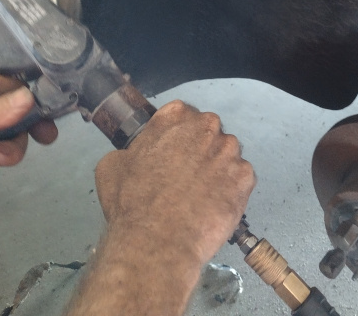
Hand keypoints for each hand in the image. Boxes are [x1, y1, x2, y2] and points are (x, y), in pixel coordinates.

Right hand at [95, 100, 255, 265]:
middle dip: (199, 152)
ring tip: (198, 196)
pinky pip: (240, 179)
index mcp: (175, 117)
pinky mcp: (245, 177)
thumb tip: (134, 156)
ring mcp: (230, 152)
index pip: (181, 116)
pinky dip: (230, 190)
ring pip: (226, 156)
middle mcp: (207, 127)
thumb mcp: (112, 166)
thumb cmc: (133, 205)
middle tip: (184, 177)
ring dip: (216, 170)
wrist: (157, 242)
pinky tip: (212, 205)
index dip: (176, 137)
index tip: (172, 153)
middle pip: (208, 134)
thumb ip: (131, 150)